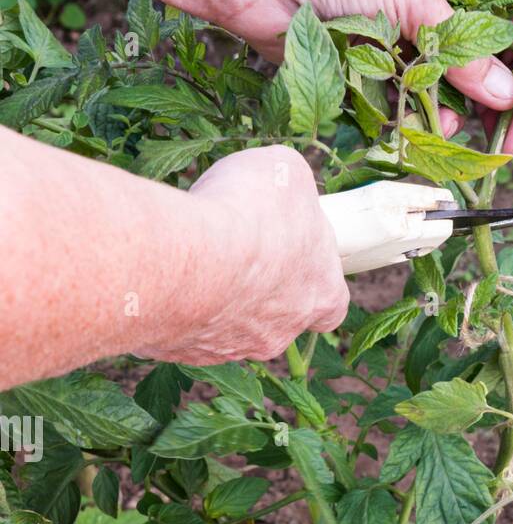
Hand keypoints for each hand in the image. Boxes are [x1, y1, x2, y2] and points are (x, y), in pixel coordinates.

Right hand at [148, 146, 348, 365]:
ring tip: (196, 255)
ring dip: (217, 294)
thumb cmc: (248, 214)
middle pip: (278, 313)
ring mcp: (233, 348)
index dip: (315, 277)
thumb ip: (294, 189)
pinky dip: (179, 305)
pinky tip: (167, 274)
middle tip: (235, 247)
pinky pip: (186, 328)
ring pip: (228, 323)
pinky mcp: (187, 351)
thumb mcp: (286, 172)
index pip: (332, 302)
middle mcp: (282, 332)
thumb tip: (285, 191)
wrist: (186, 258)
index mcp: (321, 294)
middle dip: (258, 284)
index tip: (296, 255)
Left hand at [153, 0, 512, 152]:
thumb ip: (460, 49)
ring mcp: (385, 39)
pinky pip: (394, 105)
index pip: (489, 20)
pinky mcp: (357, 70)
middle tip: (506, 140)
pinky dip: (409, 123)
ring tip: (454, 133)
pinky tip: (425, 135)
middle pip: (465, 62)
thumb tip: (505, 92)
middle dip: (487, 102)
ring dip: (448, 116)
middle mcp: (414, 5)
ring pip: (431, 89)